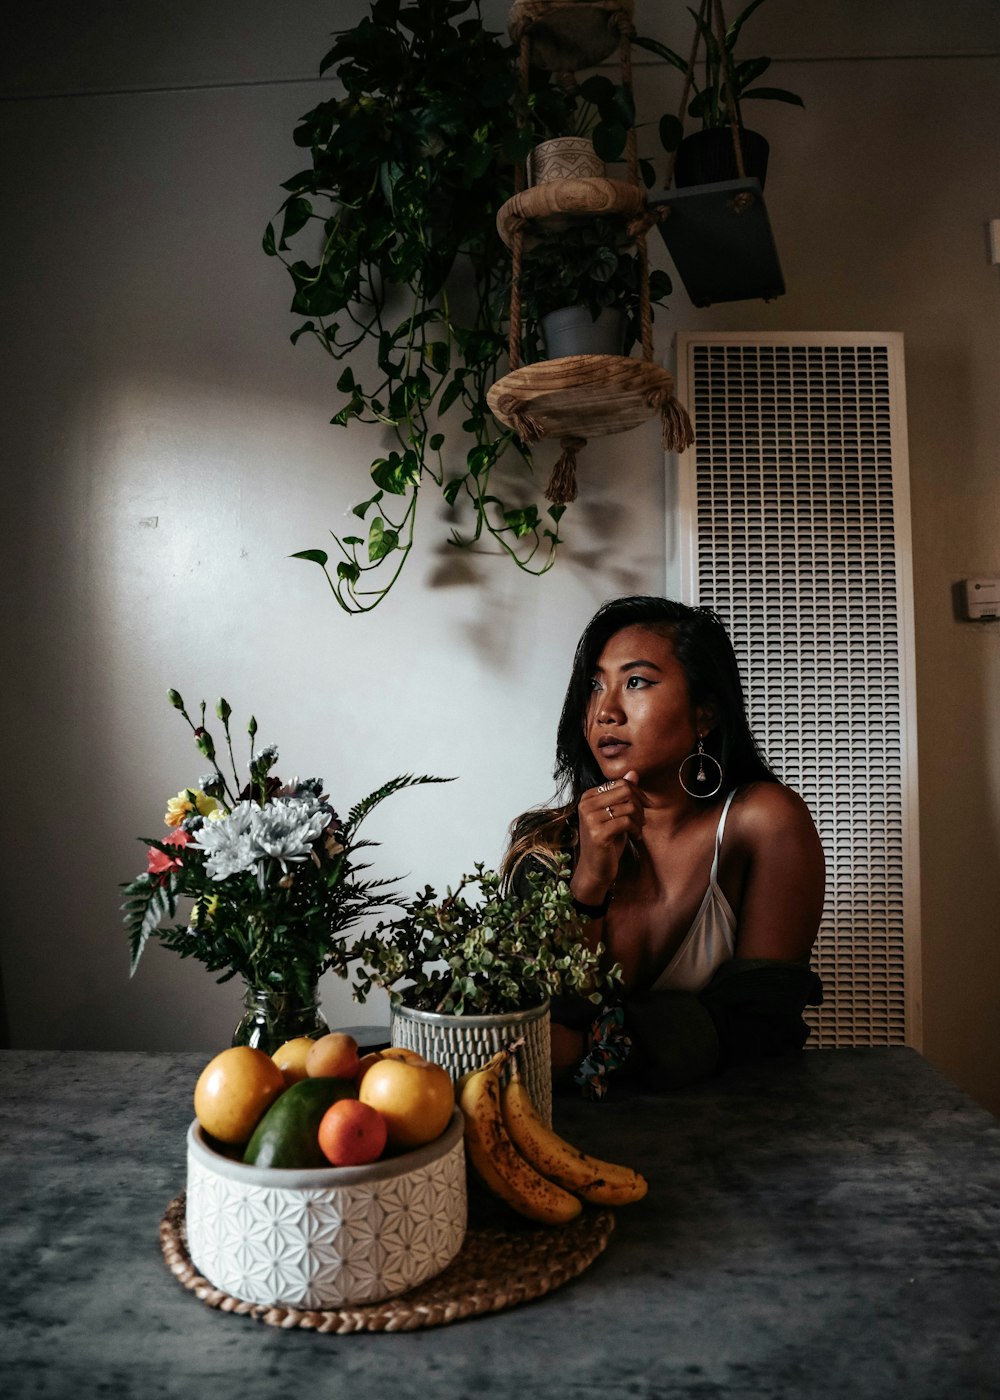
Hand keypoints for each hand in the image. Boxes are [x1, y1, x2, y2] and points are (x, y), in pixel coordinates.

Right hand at [572, 770, 644, 905]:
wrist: (595, 869)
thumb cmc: (607, 841)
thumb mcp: (616, 814)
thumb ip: (623, 793)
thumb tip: (633, 772)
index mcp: (588, 796)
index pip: (620, 783)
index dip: (637, 793)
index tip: (645, 806)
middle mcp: (586, 804)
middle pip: (625, 791)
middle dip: (639, 805)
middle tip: (642, 820)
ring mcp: (590, 818)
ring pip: (628, 807)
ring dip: (639, 819)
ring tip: (638, 830)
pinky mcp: (598, 833)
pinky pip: (626, 822)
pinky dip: (636, 829)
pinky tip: (635, 837)